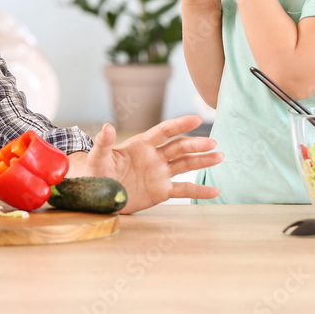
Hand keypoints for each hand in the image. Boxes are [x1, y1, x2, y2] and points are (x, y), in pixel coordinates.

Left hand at [75, 115, 223, 213]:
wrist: (96, 195)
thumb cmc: (95, 173)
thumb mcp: (98, 159)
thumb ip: (103, 144)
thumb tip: (107, 126)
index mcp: (140, 145)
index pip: (163, 131)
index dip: (179, 124)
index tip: (196, 118)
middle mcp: (154, 157)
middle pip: (178, 147)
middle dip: (195, 145)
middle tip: (212, 143)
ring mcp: (159, 173)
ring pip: (185, 164)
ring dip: (202, 160)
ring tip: (220, 156)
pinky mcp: (160, 191)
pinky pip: (183, 190)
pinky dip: (199, 191)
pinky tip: (215, 191)